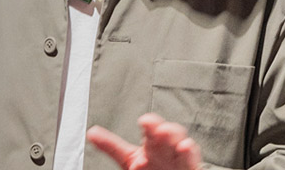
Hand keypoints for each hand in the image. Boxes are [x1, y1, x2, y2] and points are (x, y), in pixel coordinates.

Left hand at [87, 113, 202, 169]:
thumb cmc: (152, 169)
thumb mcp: (128, 158)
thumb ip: (112, 146)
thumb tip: (92, 132)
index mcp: (152, 144)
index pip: (152, 131)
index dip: (151, 125)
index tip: (145, 120)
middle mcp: (167, 150)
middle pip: (169, 135)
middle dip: (165, 130)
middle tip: (157, 128)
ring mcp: (179, 160)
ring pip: (183, 147)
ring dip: (179, 142)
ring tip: (179, 141)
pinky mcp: (188, 169)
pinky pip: (191, 163)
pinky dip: (189, 156)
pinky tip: (186, 148)